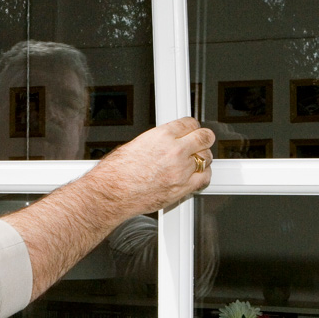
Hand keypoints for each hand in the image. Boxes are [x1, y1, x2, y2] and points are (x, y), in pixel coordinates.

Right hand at [89, 117, 213, 216]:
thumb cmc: (116, 172)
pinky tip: (197, 175)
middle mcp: (174, 151)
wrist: (111, 193)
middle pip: (204, 138)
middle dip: (204, 139)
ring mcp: (181, 170)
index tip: (192, 130)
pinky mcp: (182, 188)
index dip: (192, 126)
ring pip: (207, 158)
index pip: (189, 124)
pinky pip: (204, 178)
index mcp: (162, 136)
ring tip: (195, 161)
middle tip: (201, 142)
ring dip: (202, 158)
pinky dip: (203, 175)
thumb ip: (158, 142)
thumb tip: (166, 142)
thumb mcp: (135, 145)